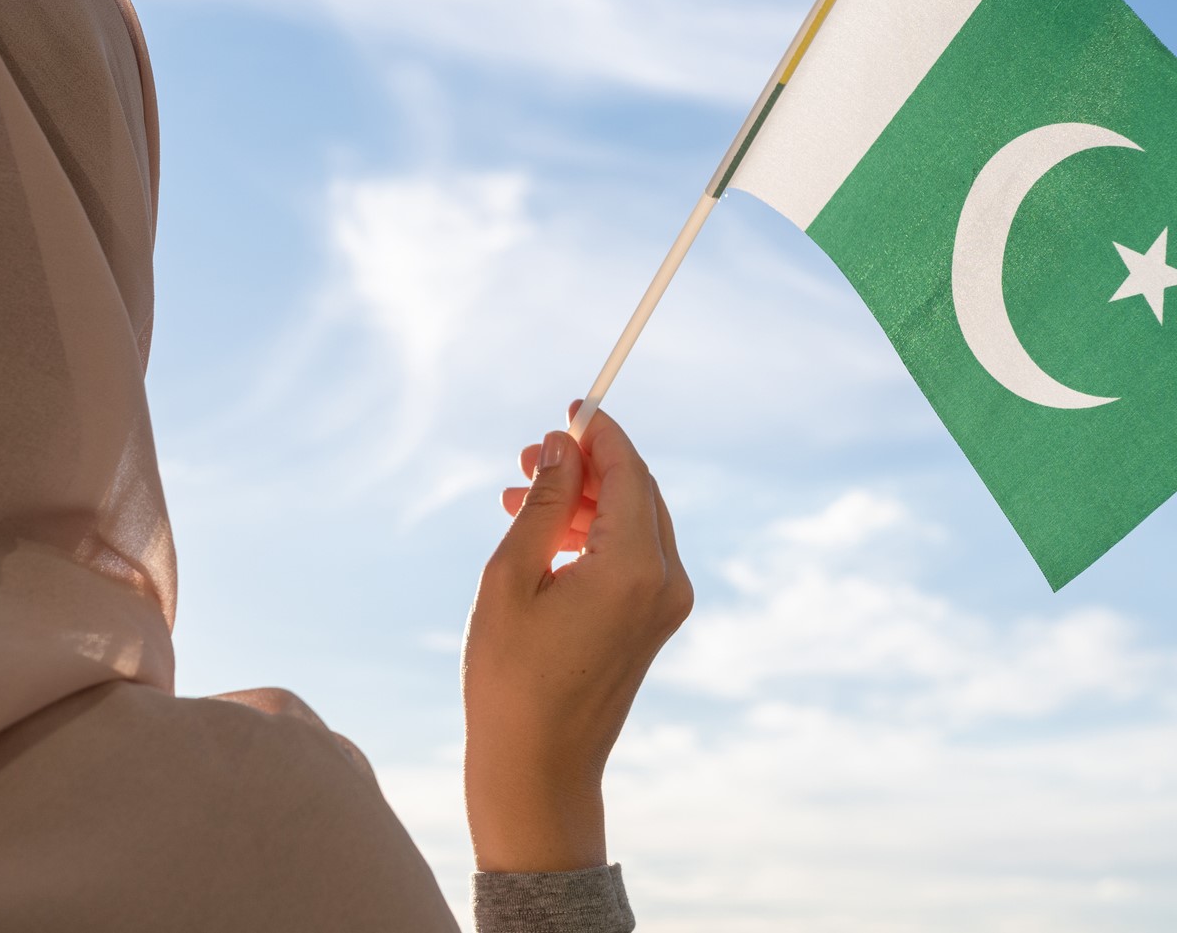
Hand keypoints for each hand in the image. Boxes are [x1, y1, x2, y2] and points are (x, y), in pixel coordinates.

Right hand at [462, 404, 691, 872]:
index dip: (599, 432)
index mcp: (633, 568)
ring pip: (634, 521)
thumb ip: (541, 505)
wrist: (538, 770)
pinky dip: (593, 535)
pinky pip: (633, 555)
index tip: (569, 406)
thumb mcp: (510, 579)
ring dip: (582, 501)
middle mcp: (665, 582)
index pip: (628, 471)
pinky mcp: (654, 622)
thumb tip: (562, 448)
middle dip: (585, 465)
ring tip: (514, 498)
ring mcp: (666, 605)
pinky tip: (541, 538)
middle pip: (637, 491)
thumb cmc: (510, 679)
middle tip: (525, 456)